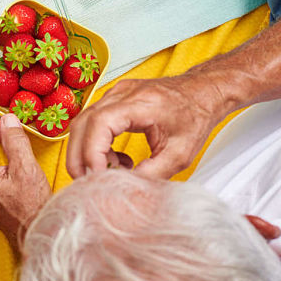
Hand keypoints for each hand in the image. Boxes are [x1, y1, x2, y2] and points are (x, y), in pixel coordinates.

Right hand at [65, 73, 233, 180]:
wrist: (202, 93)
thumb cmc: (194, 118)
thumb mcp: (179, 154)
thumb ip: (152, 173)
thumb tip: (124, 188)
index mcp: (140, 103)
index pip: (99, 124)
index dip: (92, 153)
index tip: (98, 177)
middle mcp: (122, 94)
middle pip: (82, 123)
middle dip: (79, 157)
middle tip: (87, 182)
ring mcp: (115, 94)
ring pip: (83, 123)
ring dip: (86, 151)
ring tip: (108, 171)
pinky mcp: (113, 99)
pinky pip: (92, 122)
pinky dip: (95, 144)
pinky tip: (116, 159)